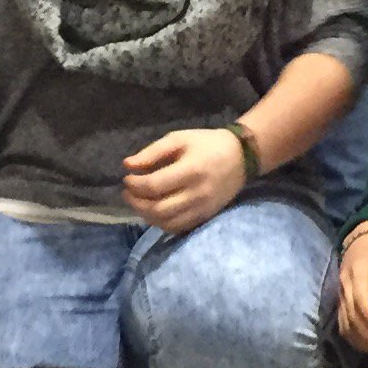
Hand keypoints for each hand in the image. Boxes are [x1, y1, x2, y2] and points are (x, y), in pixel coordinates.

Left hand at [122, 126, 247, 235]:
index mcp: (191, 170)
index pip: (155, 186)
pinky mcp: (205, 217)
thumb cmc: (206, 144)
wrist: (241, 158)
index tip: (127, 178)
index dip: (135, 185)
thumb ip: (152, 152)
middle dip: (136, 203)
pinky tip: (154, 211)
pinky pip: (178, 228)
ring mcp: (202, 209)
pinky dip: (161, 223)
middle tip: (127, 193)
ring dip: (146, 215)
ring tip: (138, 202)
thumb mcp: (179, 139)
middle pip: (158, 209)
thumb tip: (127, 165)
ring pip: (167, 223)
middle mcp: (197, 194)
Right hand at [336, 224, 367, 360]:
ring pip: (346, 326)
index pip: (361, 301)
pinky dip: (355, 340)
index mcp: (358, 273)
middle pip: (353, 318)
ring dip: (364, 343)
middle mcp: (344, 287)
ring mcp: (339, 297)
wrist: (358, 243)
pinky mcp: (339, 305)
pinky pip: (343, 326)